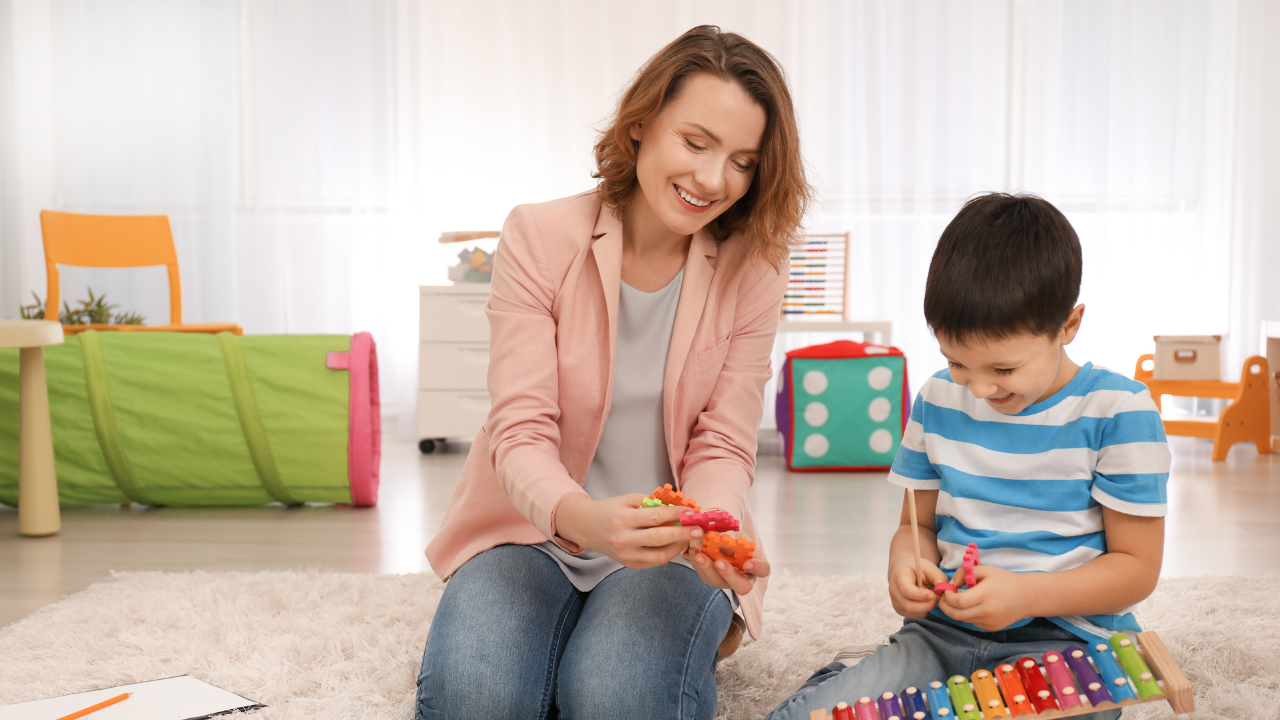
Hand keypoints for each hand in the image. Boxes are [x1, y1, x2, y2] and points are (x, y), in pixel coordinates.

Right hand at [555, 493, 698, 567]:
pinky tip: (675, 544)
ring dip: (678, 547)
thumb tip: (678, 507)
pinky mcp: (630, 565)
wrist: (588, 527)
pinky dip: (668, 553)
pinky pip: (654, 561)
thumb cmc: (610, 510)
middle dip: (682, 534)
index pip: (654, 517)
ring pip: (659, 556)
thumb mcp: (628, 500)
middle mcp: (623, 540)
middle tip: (699, 529)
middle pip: (659, 539)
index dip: (675, 515)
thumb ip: (651, 504)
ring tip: (688, 537)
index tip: (690, 511)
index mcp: (622, 520)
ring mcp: (626, 556)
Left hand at [685, 536, 769, 594]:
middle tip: (719, 562)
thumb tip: (726, 544)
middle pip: (742, 586)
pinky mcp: (711, 579)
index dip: (757, 568)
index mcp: (756, 565)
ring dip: (708, 568)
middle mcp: (743, 577)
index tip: (747, 563)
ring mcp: (726, 581)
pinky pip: (704, 575)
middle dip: (730, 575)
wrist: (721, 537)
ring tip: (699, 555)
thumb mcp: (739, 535)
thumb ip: (736, 541)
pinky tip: (694, 552)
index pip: (763, 570)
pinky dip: (698, 563)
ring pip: (718, 582)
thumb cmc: (735, 536)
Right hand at [889, 559, 948, 617]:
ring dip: (927, 607)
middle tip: (937, 596)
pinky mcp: (900, 610)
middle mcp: (894, 591)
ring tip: (930, 595)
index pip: (906, 590)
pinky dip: (924, 610)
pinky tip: (925, 600)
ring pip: (914, 613)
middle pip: (909, 606)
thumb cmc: (918, 568)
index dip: (920, 595)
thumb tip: (944, 591)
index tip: (933, 594)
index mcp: (899, 576)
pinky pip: (916, 615)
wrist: (905, 571)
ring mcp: (895, 602)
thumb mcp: (929, 567)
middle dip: (927, 604)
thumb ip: (938, 578)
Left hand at [936, 565, 1032, 630]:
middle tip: (943, 598)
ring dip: (955, 611)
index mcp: (985, 595)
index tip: (946, 590)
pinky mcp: (991, 628)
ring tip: (958, 600)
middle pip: (956, 615)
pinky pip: (972, 622)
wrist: (1027, 596)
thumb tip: (950, 584)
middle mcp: (987, 612)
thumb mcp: (985, 570)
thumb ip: (964, 573)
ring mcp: (989, 622)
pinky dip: (967, 615)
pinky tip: (973, 606)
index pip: (958, 602)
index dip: (947, 597)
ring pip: (963, 619)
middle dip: (945, 606)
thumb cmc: (1004, 580)